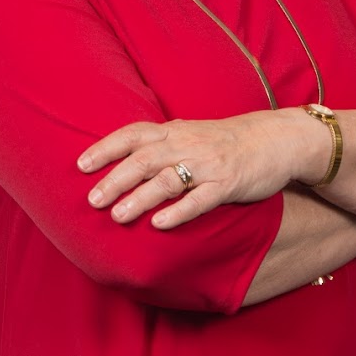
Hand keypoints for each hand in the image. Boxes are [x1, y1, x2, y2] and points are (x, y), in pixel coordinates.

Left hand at [77, 110, 311, 228]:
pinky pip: (200, 199)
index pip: (132, 135)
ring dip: (140, 198)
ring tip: (117, 216)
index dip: (105, 148)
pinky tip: (160, 224)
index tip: (81, 165)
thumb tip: (121, 157)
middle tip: (92, 200)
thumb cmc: (223, 140)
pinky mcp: (228, 183)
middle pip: (143, 159)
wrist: (273, 139)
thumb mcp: (188, 132)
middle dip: (115, 179)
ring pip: (168, 180)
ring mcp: (207, 164)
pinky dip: (178, 211)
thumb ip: (159, 142)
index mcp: (173, 130)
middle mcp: (186, 144)